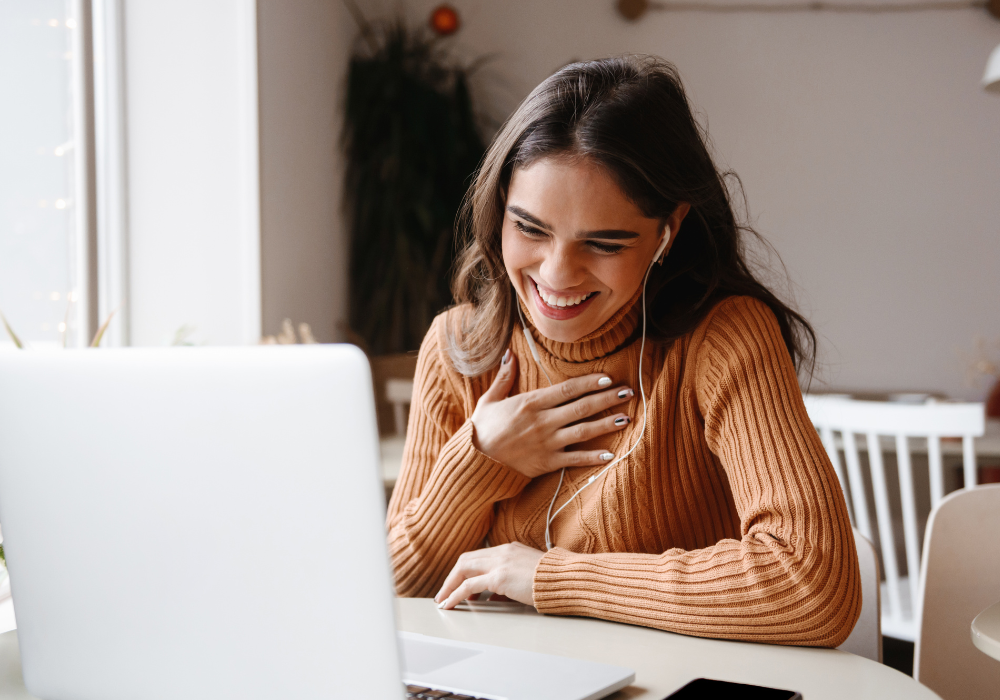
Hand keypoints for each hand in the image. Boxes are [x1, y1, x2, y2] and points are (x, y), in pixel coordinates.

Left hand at [434, 542, 544, 608]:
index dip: (465, 570)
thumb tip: (496, 596)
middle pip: (466, 560)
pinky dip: (455, 594)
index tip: (459, 584)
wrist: (565, 579)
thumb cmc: (552, 580)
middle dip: (452, 577)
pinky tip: (449, 603)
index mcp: (509, 549)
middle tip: (445, 592)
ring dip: (449, 586)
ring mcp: (500, 563)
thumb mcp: (528, 575)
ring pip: (463, 569)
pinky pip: (469, 586)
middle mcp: (502, 552)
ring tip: (443, 600)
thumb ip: (510, 581)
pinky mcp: (499, 578)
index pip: (479, 556)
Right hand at [469, 350, 634, 478]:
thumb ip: (504, 377)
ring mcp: (547, 443)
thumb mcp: (489, 399)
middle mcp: (543, 421)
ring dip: (607, 424)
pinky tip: (611, 454)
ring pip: (583, 431)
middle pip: (582, 407)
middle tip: (628, 392)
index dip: (590, 382)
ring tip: (626, 417)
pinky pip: (575, 460)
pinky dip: (593, 458)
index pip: (567, 389)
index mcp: (531, 402)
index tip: (608, 378)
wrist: (475, 462)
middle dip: (607, 398)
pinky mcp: (547, 463)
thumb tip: (509, 353)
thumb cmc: (482, 429)